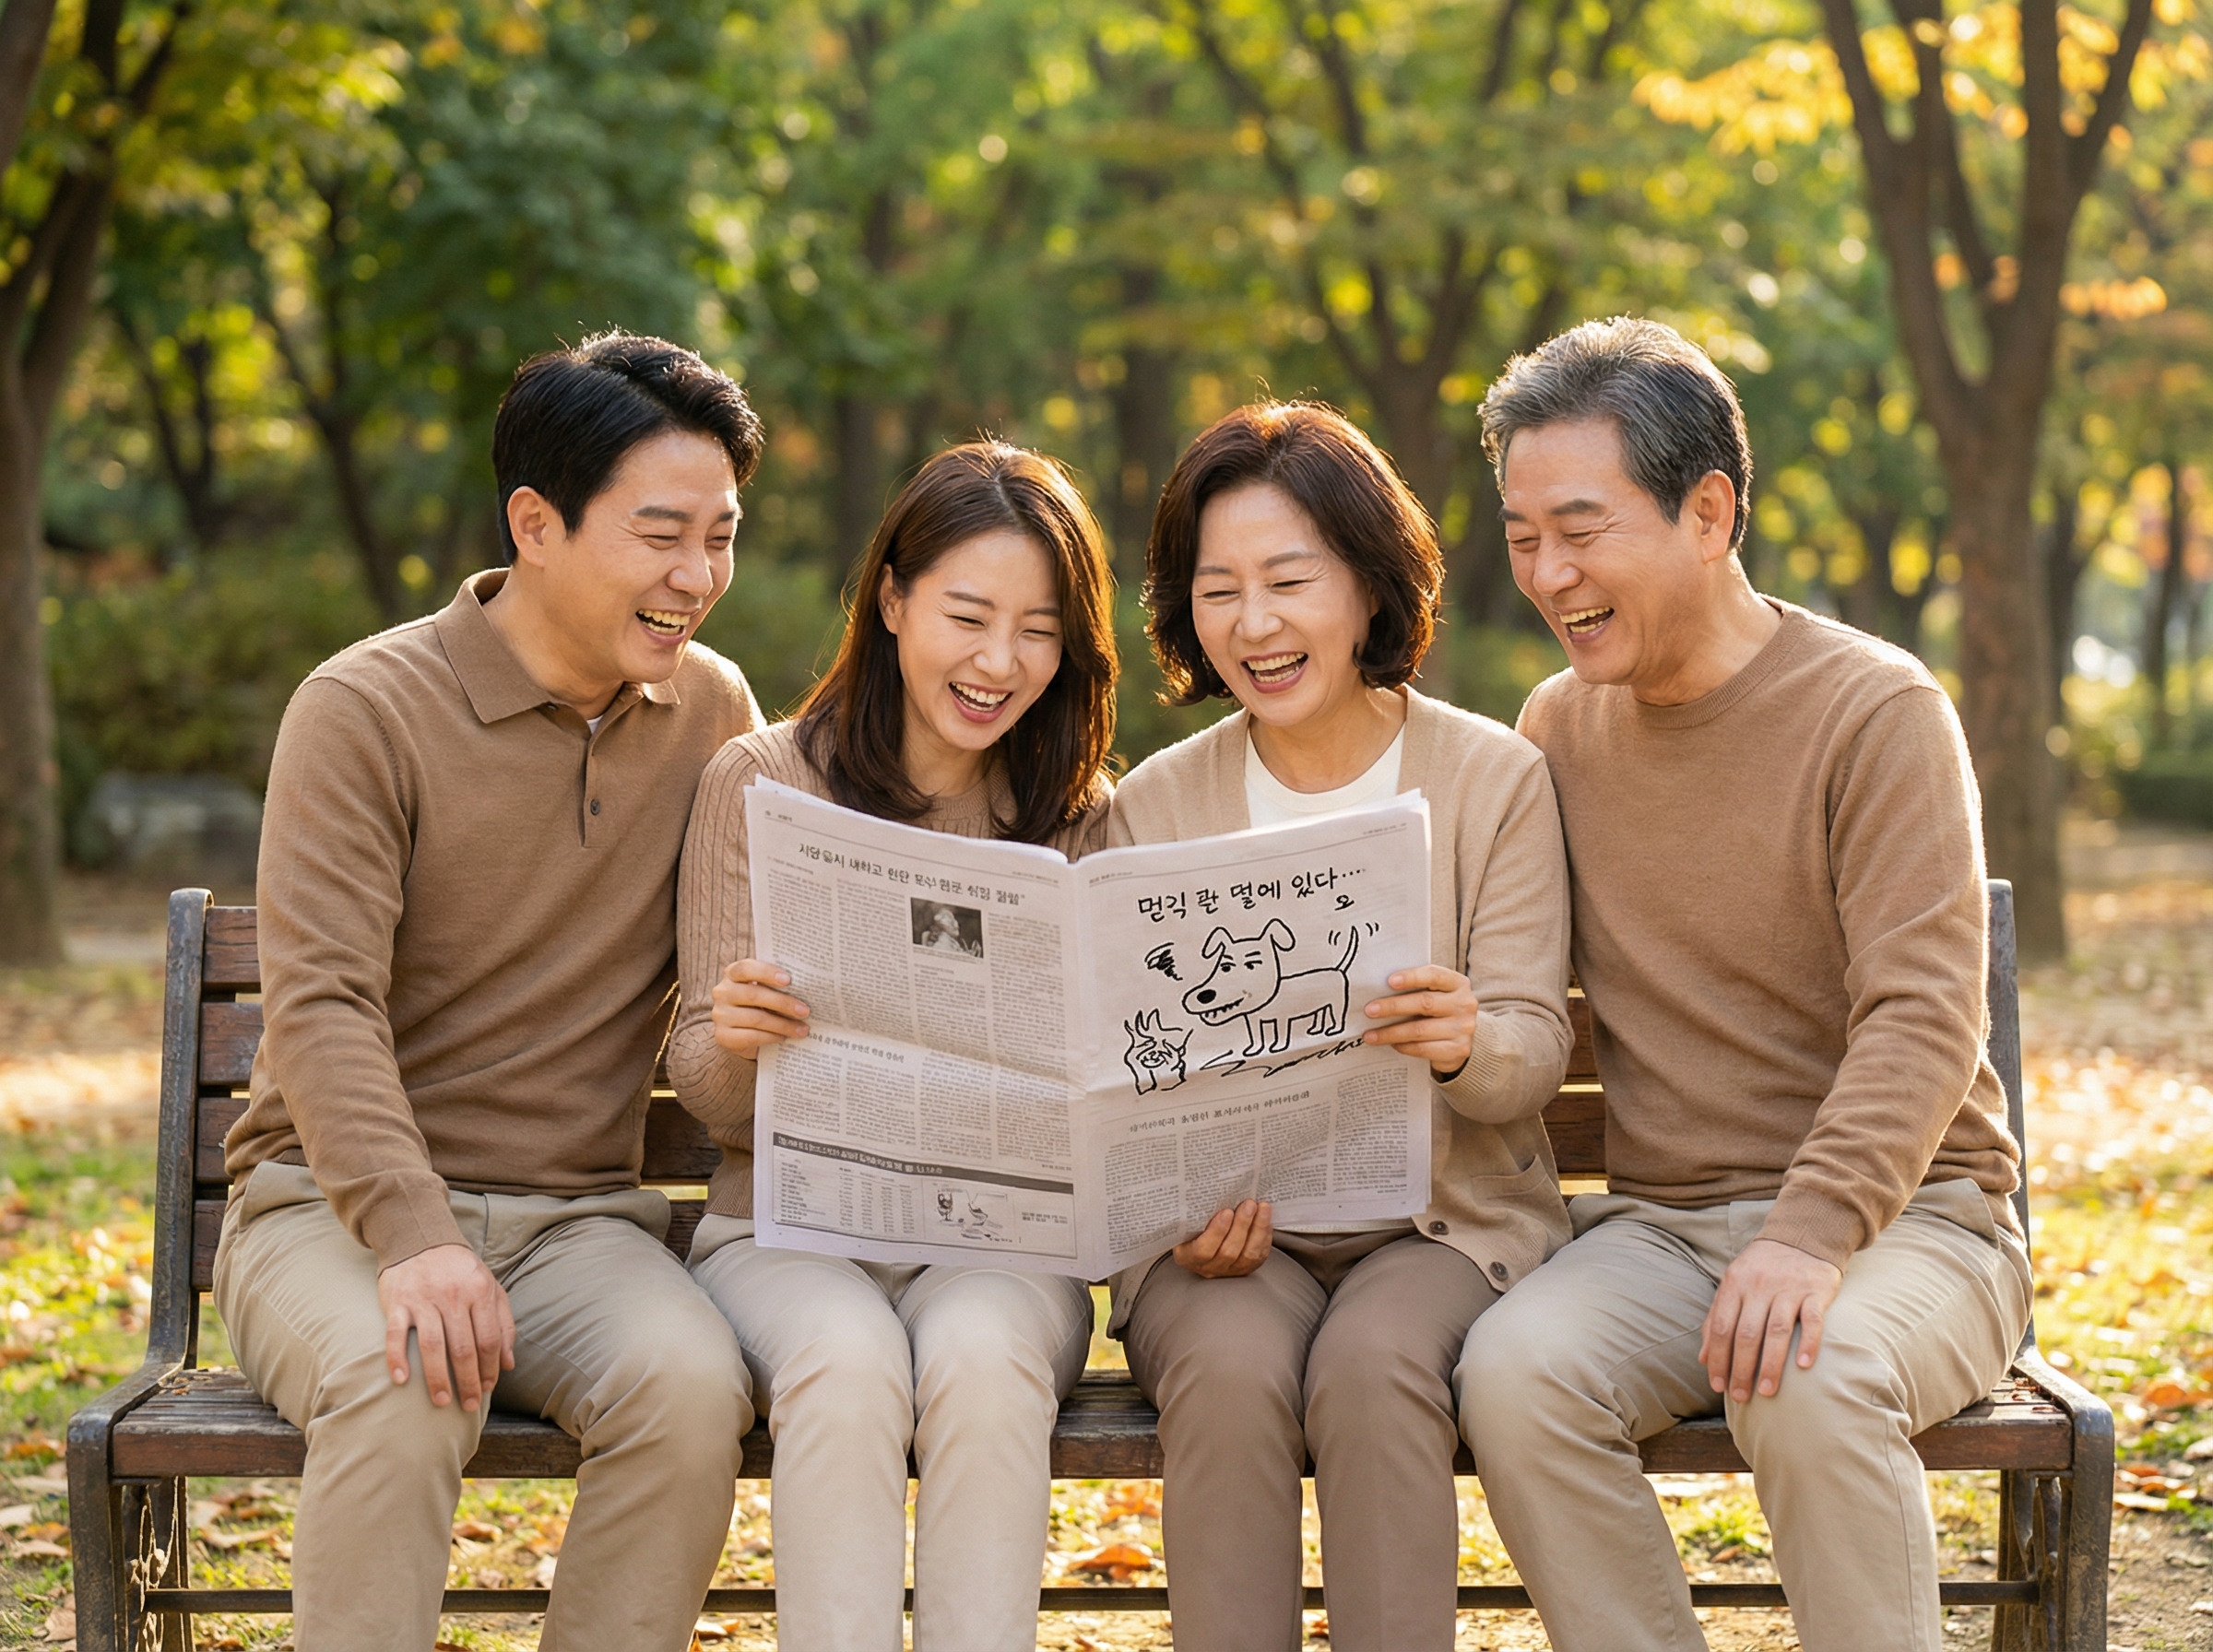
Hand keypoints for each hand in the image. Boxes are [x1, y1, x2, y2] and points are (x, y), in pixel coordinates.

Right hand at [377, 1243, 515, 1411]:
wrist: (420, 1240)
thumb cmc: (460, 1271)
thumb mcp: (490, 1288)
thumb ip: (503, 1324)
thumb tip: (508, 1364)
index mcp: (480, 1292)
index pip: (489, 1340)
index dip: (490, 1369)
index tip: (488, 1389)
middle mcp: (453, 1296)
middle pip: (464, 1348)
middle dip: (468, 1381)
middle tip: (469, 1405)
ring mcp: (424, 1299)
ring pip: (433, 1346)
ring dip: (437, 1378)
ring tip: (442, 1401)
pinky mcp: (398, 1302)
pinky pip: (396, 1334)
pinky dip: (397, 1358)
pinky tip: (401, 1380)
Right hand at [710, 959, 810, 1056]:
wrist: (741, 1032)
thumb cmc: (760, 1004)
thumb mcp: (766, 990)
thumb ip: (778, 985)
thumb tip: (808, 988)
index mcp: (733, 973)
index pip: (746, 968)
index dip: (767, 972)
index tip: (788, 980)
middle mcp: (722, 992)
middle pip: (753, 995)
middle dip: (783, 1003)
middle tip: (805, 1011)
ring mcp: (720, 1014)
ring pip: (755, 1018)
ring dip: (783, 1024)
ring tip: (802, 1029)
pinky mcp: (722, 1036)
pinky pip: (751, 1036)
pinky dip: (771, 1037)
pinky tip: (784, 1037)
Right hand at [1171, 1200, 1272, 1277]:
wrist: (1201, 1243)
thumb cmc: (1192, 1229)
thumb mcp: (1186, 1224)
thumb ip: (1194, 1215)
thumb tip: (1212, 1192)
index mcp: (1187, 1256)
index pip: (1202, 1250)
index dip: (1216, 1232)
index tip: (1226, 1212)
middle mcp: (1208, 1268)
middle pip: (1228, 1252)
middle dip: (1242, 1225)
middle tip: (1249, 1204)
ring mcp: (1228, 1271)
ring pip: (1248, 1255)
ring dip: (1258, 1229)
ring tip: (1262, 1208)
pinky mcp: (1246, 1269)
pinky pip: (1259, 1255)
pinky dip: (1264, 1236)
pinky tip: (1266, 1220)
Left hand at [1363, 965, 1479, 1078]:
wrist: (1460, 1040)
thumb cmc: (1438, 1011)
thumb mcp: (1435, 994)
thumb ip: (1416, 989)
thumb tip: (1377, 990)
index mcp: (1458, 983)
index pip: (1434, 975)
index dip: (1412, 977)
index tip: (1389, 981)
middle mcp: (1465, 1004)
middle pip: (1424, 1003)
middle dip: (1393, 1007)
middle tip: (1369, 1010)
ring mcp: (1464, 1029)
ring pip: (1420, 1030)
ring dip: (1390, 1032)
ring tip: (1370, 1035)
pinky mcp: (1459, 1050)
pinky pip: (1423, 1048)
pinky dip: (1403, 1046)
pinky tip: (1390, 1044)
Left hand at [1699, 1238, 1843, 1401]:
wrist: (1802, 1235)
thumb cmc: (1762, 1267)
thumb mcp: (1733, 1284)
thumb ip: (1716, 1318)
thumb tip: (1703, 1358)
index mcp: (1734, 1284)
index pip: (1721, 1327)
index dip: (1718, 1358)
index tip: (1717, 1385)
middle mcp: (1759, 1286)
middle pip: (1746, 1333)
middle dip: (1741, 1369)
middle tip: (1741, 1397)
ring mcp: (1788, 1288)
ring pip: (1776, 1331)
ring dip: (1770, 1364)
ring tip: (1766, 1391)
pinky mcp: (1816, 1290)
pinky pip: (1811, 1319)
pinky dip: (1808, 1343)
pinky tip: (1804, 1365)